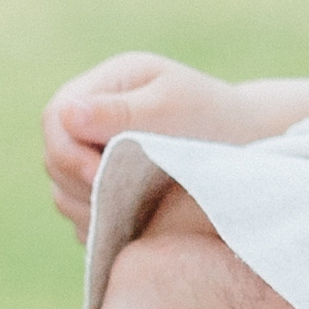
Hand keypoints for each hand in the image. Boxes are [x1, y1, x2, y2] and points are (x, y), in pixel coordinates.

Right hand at [43, 55, 308, 238]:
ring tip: (131, 213)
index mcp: (107, 84)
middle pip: (54, 156)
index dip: (70, 151)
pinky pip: (82, 214)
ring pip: (62, 188)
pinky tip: (134, 224)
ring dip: (88, 207)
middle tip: (120, 202)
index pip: (56, 117)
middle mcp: (94, 116)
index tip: (102, 178)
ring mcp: (96, 152)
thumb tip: (66, 113)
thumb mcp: (174, 107)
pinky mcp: (105, 188)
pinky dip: (101, 223)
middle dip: (79, 182)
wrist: (255, 149)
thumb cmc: (218, 120)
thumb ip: (120, 112)